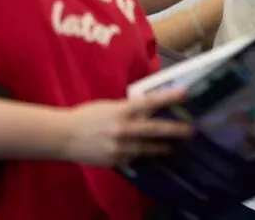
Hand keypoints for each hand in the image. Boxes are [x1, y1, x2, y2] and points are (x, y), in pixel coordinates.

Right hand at [62, 88, 192, 165]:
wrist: (63, 137)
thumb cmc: (86, 116)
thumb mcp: (109, 106)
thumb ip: (128, 108)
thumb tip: (147, 107)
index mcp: (121, 111)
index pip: (149, 102)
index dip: (168, 98)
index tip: (185, 94)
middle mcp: (123, 129)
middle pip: (155, 129)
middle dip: (175, 130)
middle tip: (190, 130)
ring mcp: (120, 147)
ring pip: (147, 148)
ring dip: (161, 146)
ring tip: (171, 146)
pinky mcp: (115, 160)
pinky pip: (133, 157)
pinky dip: (140, 153)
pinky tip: (145, 152)